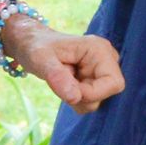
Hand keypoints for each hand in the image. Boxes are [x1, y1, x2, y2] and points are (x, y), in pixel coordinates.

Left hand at [4, 19, 124, 113]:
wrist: (32, 44)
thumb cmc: (36, 47)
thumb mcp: (40, 59)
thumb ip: (57, 77)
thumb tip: (74, 97)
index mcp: (99, 50)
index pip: (113, 83)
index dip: (92, 94)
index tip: (68, 91)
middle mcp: (106, 59)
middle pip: (106, 94)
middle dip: (81, 96)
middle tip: (60, 83)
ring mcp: (102, 70)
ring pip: (97, 100)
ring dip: (76, 98)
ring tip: (61, 80)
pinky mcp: (96, 79)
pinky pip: (90, 100)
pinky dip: (75, 98)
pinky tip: (65, 84)